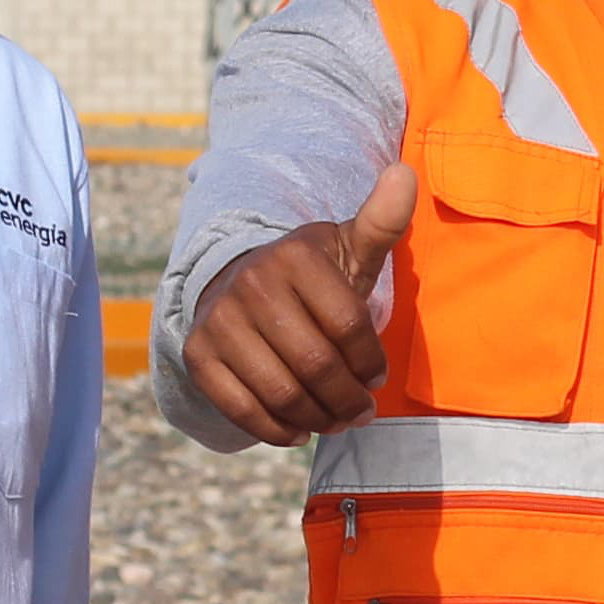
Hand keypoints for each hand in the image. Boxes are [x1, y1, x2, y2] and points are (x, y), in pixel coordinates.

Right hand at [179, 161, 418, 442]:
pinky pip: (240, 408)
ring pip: (281, 391)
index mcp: (296, 255)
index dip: (370, 362)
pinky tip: (298, 431)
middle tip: (361, 412)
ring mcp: (218, 320)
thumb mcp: (349, 247)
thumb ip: (382, 220)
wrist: (239, 282)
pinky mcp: (198, 353)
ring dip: (317, 419)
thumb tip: (405, 173)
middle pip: (316, 364)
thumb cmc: (313, 274)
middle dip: (347, 399)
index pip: (348, 325)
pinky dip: (275, 430)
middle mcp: (252, 283)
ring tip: (335, 422)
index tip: (378, 379)